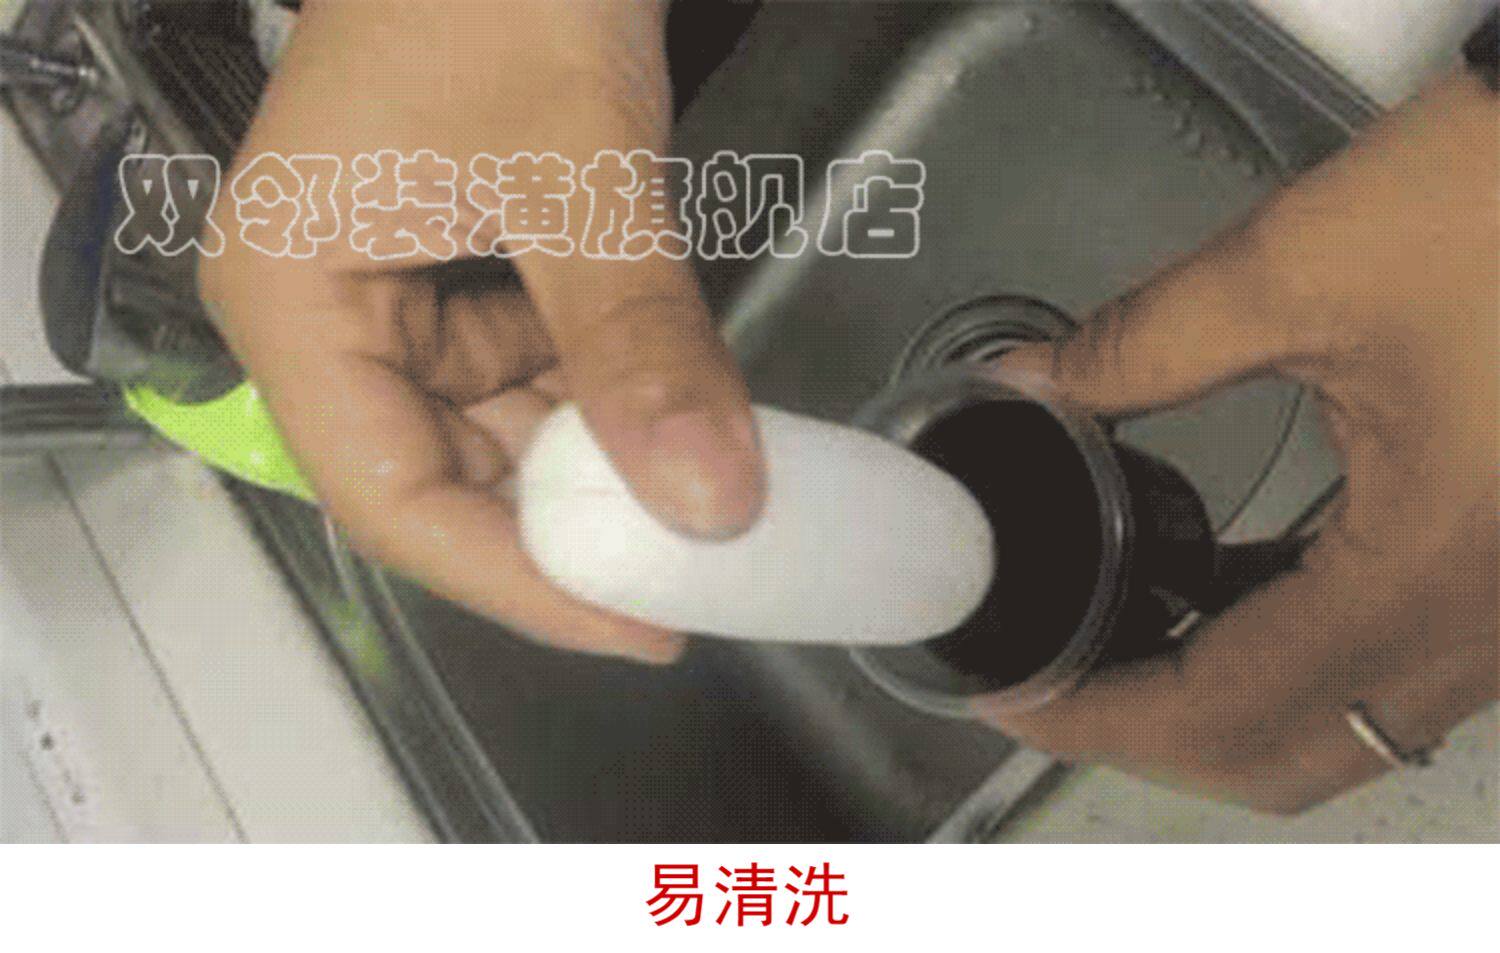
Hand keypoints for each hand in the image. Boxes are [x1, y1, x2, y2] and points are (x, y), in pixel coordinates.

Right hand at [200, 0, 763, 662]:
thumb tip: (713, 503)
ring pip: (497, 435)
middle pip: (444, 478)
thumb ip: (639, 344)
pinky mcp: (460, 276)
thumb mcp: (580, 179)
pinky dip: (605, 402)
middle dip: (572, 528)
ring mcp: (395, 298)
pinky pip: (531, 375)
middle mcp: (328, 317)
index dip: (516, 581)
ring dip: (601, 468)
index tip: (637, 624)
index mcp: (292, 300)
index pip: (392, 497)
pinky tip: (680, 422)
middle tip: (691, 577)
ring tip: (705, 505)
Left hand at [988, 72, 1497, 813]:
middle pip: (1284, 756)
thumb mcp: (1302, 264)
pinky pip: (1386, 662)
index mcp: (1427, 576)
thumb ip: (1141, 344)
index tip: (1008, 689)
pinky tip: (1213, 588)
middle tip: (1046, 669)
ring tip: (1104, 630)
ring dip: (1215, 700)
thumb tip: (1026, 380)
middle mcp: (1483, 628)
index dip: (1096, 717)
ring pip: (1343, 722)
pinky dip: (1284, 651)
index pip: (1226, 709)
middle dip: (1148, 733)